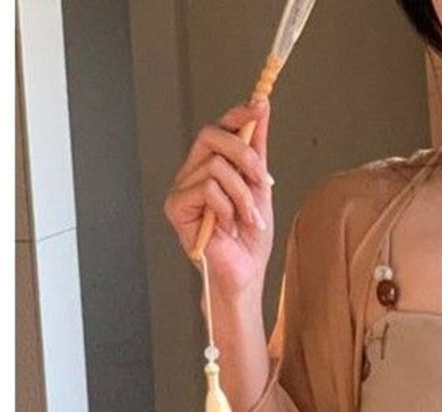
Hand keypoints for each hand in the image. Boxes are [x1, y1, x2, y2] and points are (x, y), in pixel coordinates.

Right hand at [163, 99, 274, 296]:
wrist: (245, 274)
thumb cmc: (250, 239)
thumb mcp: (261, 187)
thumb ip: (257, 150)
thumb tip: (261, 109)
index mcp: (211, 165)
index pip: (218, 127)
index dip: (237, 114)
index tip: (259, 108)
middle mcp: (192, 172)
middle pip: (211, 134)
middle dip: (245, 155)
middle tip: (264, 180)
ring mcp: (182, 188)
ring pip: (215, 165)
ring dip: (242, 194)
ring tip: (248, 219)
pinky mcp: (176, 206)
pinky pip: (207, 188)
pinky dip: (227, 208)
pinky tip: (228, 228)